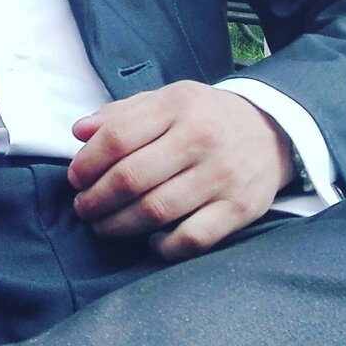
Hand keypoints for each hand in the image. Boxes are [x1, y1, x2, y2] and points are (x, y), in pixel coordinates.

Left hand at [68, 82, 294, 261]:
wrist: (270, 130)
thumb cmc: (204, 116)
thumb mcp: (166, 99)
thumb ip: (121, 113)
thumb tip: (78, 131)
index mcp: (176, 105)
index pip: (118, 137)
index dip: (88, 162)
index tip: (75, 177)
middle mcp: (199, 138)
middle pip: (132, 178)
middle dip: (97, 199)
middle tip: (83, 207)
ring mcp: (221, 175)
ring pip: (156, 211)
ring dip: (119, 225)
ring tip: (103, 226)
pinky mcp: (239, 209)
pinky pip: (193, 238)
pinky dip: (164, 246)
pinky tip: (150, 240)